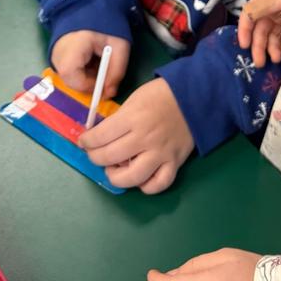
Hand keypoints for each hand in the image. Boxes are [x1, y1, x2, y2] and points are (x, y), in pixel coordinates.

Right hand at [51, 31, 128, 97]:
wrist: (92, 8)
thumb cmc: (107, 26)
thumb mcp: (119, 46)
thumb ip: (117, 71)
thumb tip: (110, 93)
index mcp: (72, 46)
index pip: (71, 74)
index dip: (88, 84)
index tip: (104, 81)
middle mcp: (58, 52)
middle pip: (70, 79)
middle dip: (89, 82)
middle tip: (103, 72)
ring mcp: (55, 55)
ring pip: (70, 78)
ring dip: (87, 76)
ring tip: (98, 61)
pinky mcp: (57, 57)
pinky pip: (70, 72)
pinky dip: (83, 71)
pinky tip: (92, 59)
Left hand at [80, 78, 193, 192]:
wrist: (197, 95)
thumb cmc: (162, 93)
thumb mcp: (135, 98)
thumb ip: (120, 118)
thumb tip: (102, 135)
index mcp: (133, 118)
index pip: (100, 136)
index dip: (87, 141)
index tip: (84, 141)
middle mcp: (144, 138)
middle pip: (109, 157)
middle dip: (95, 157)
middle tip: (95, 153)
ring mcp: (160, 153)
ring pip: (132, 177)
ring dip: (116, 177)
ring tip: (114, 169)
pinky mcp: (175, 162)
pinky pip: (159, 184)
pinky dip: (146, 186)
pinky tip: (139, 179)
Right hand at [238, 0, 280, 66]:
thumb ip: (262, 7)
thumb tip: (245, 16)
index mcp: (263, 0)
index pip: (248, 17)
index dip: (244, 31)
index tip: (245, 46)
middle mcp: (269, 10)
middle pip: (259, 31)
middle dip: (258, 46)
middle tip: (260, 63)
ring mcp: (280, 18)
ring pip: (270, 36)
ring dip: (270, 48)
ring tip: (276, 59)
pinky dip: (280, 46)